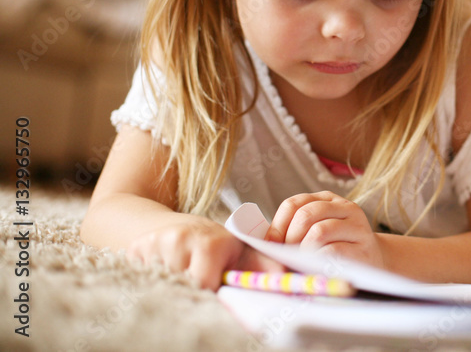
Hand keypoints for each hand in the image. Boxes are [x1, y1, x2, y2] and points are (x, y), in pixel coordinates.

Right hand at [126, 215, 284, 289]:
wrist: (181, 227)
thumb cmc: (219, 246)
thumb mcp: (245, 253)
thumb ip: (264, 268)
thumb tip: (286, 279)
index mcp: (210, 243)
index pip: (205, 285)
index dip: (209, 292)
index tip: (213, 291)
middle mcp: (180, 239)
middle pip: (183, 286)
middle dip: (191, 292)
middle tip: (199, 286)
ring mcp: (156, 243)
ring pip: (163, 284)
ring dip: (173, 287)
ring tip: (184, 278)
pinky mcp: (136, 248)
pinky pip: (143, 278)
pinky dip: (154, 282)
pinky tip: (165, 274)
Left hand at [265, 191, 383, 269]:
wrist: (373, 262)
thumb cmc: (337, 249)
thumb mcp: (316, 233)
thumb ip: (294, 232)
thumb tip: (262, 245)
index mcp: (327, 199)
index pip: (294, 204)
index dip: (277, 225)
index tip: (270, 246)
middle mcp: (344, 207)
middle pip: (305, 215)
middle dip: (289, 240)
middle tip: (284, 259)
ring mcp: (356, 225)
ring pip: (318, 232)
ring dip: (302, 252)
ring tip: (299, 265)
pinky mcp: (363, 246)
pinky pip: (333, 251)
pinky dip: (318, 262)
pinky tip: (315, 269)